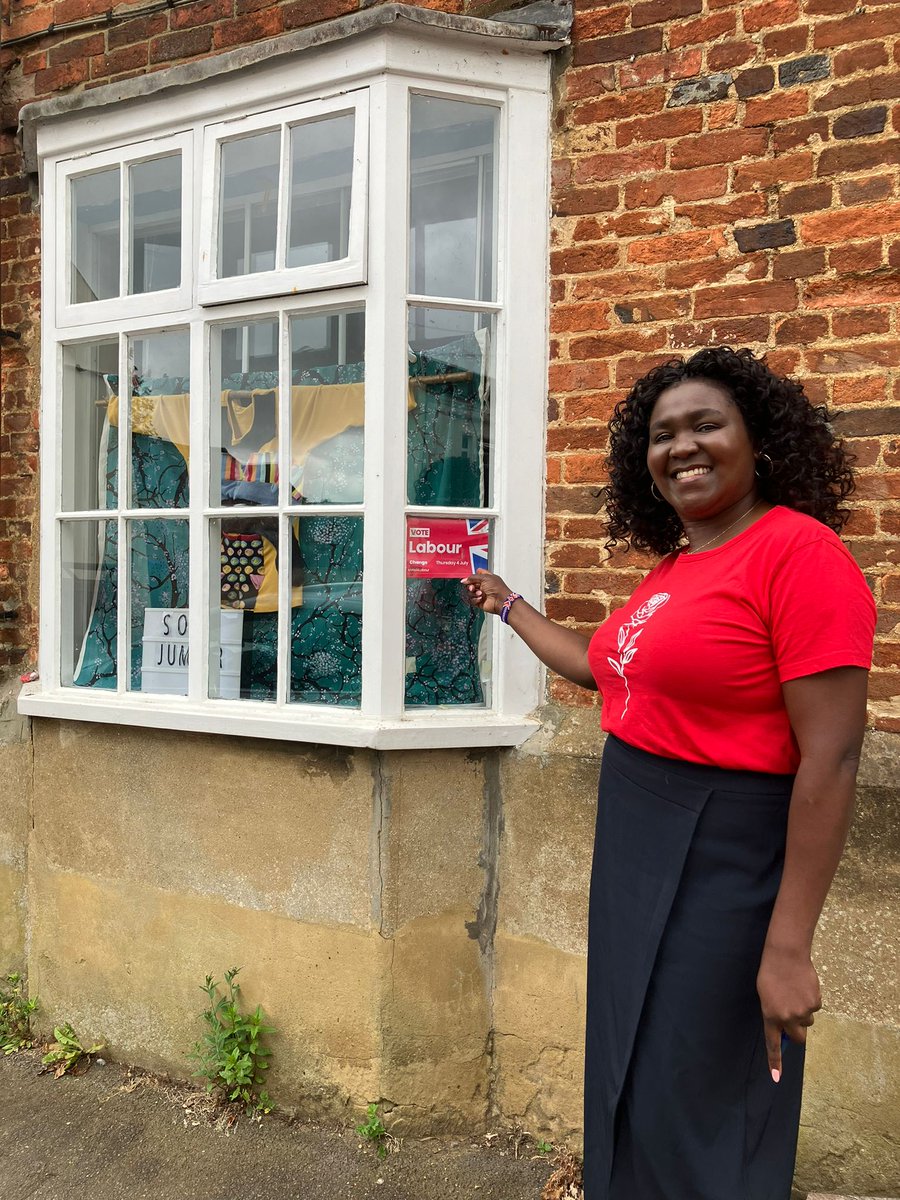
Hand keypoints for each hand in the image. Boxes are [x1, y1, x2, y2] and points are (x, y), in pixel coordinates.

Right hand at [461, 570, 513, 616]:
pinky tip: (480, 599)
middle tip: (473, 587)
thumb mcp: (485, 577)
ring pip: (470, 592)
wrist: (501, 601)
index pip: (476, 575)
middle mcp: (484, 586)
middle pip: (471, 584)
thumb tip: (464, 580)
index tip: (468, 578)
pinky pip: (472, 600)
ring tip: (480, 594)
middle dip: (470, 586)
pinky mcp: (480, 602)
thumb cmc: (498, 588)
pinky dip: (475, 599)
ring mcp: (481, 594)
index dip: (471, 576)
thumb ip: (473, 577)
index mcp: (487, 578)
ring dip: (474, 593)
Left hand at [757, 944, 821, 1081]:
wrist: (786, 955)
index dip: (775, 1062)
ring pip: (807, 1021)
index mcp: (771, 1016)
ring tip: (795, 993)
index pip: (773, 1044)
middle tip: (793, 1018)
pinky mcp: (815, 1003)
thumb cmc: (771, 973)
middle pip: (799, 1038)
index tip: (776, 1079)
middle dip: (797, 1032)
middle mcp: (788, 1017)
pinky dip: (811, 1000)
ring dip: (803, 1012)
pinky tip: (804, 987)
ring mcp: (803, 1011)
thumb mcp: (765, 996)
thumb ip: (774, 1014)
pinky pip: (815, 1008)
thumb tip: (786, 1029)